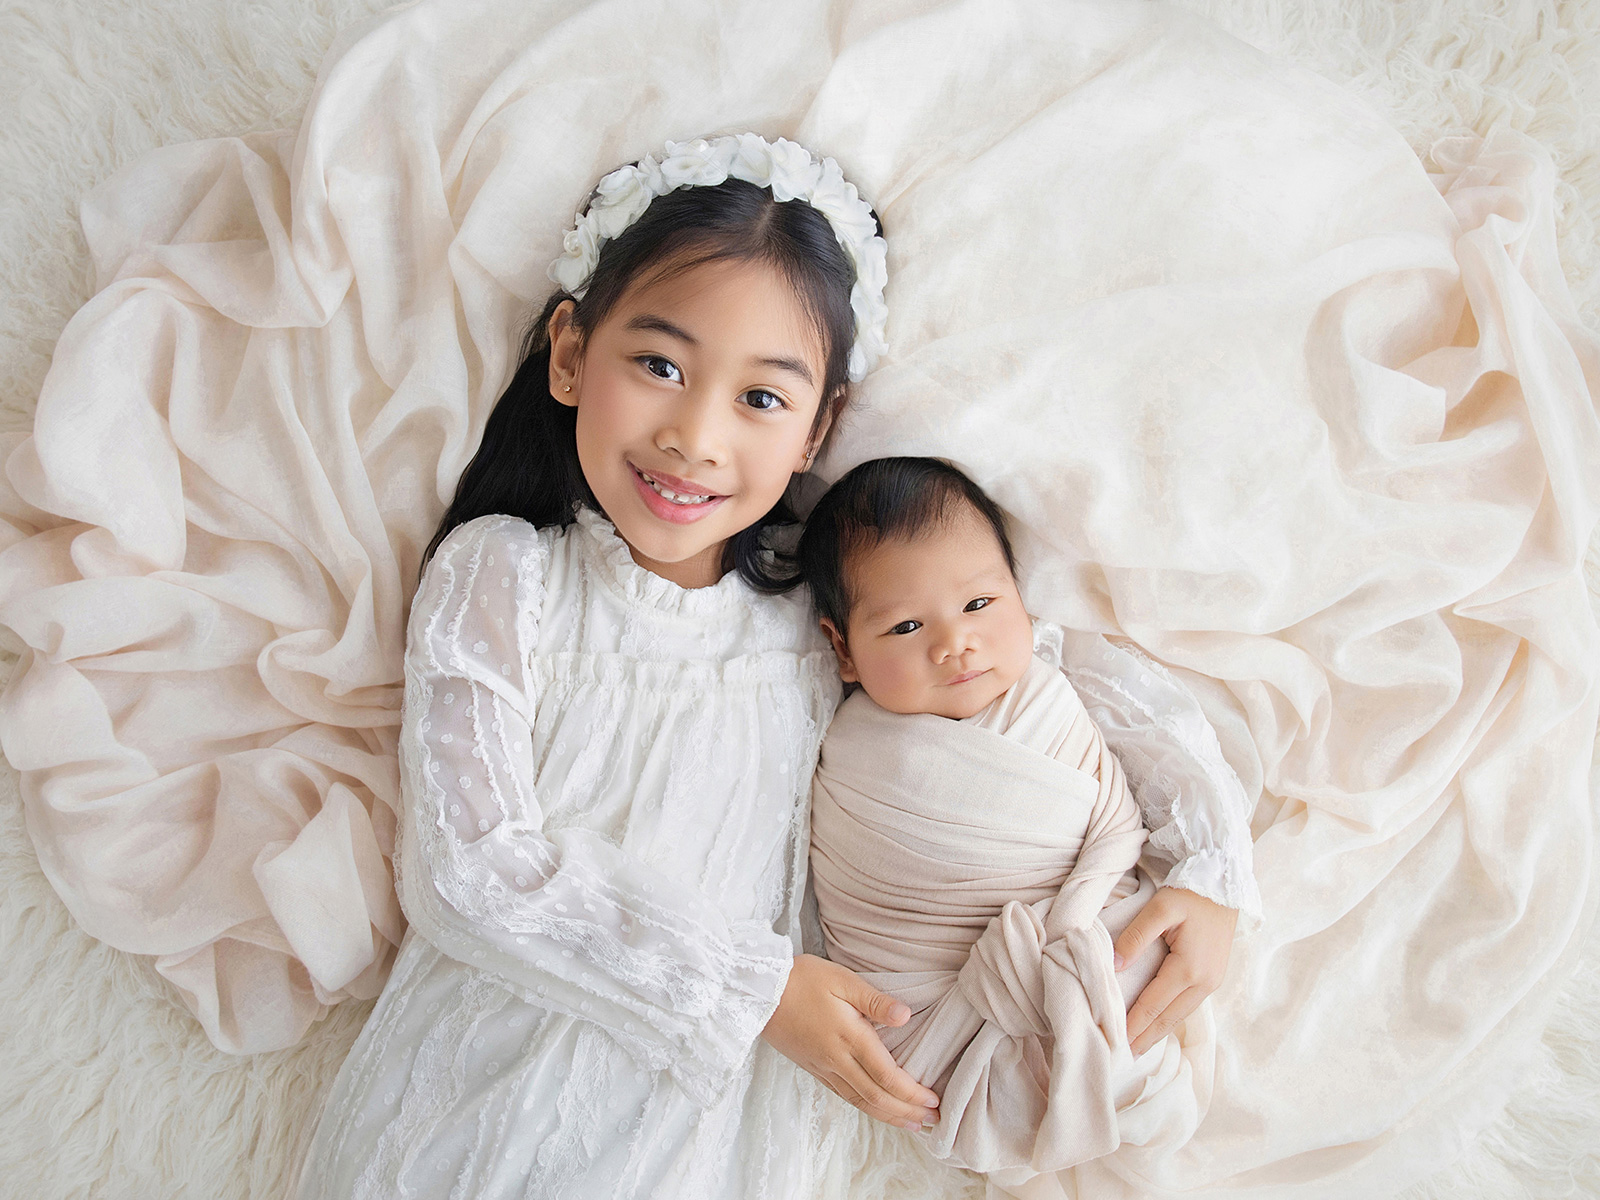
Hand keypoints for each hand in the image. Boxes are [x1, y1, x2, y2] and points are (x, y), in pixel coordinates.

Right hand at [761, 954, 939, 1130]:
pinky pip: (844, 1096)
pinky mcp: (812, 1069)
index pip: (887, 1076)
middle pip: (877, 1097)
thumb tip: (906, 1016)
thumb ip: (875, 1000)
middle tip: (933, 1121)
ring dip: (889, 1116)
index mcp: (849, 1037)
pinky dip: (866, 1108)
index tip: (934, 1099)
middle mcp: (837, 1059)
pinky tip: (877, 1109)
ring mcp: (822, 1068)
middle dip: (907, 1112)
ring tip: (912, 1125)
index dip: (912, 1093)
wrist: (757, 991)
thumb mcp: (841, 980)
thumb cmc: (801, 979)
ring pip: (860, 1102)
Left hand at [1114, 886, 1236, 1054]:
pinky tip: (1159, 1025)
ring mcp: (1212, 982)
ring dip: (1158, 1032)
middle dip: (1145, 1037)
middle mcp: (1204, 982)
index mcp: (1189, 968)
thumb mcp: (1160, 908)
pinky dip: (1171, 1019)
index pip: (1153, 1004)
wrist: (1224, 884)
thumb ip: (1135, 937)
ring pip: (1180, 1015)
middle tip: (1122, 1057)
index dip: (1133, 1024)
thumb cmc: (1189, 894)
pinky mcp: (1213, 978)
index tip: (1115, 1041)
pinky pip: (1188, 1006)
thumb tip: (1114, 966)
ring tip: (1137, 1047)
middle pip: (1168, 1018)